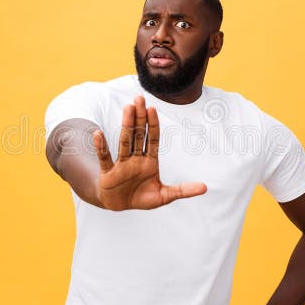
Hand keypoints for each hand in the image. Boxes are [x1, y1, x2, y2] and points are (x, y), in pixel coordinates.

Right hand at [93, 95, 206, 210]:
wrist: (120, 207)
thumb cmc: (142, 198)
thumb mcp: (165, 196)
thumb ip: (182, 190)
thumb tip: (205, 188)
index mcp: (149, 162)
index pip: (152, 139)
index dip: (153, 125)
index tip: (152, 109)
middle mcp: (135, 159)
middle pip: (138, 134)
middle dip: (139, 117)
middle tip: (139, 98)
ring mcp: (121, 164)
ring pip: (125, 141)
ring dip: (126, 125)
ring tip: (128, 108)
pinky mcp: (108, 173)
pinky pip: (105, 158)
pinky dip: (101, 147)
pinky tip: (99, 135)